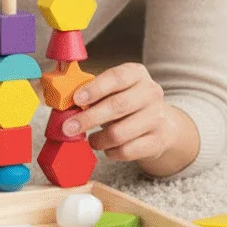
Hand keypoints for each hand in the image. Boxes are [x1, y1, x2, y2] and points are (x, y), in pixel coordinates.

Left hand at [60, 62, 174, 161]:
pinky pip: (128, 150)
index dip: (95, 88)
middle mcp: (150, 92)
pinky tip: (107, 148)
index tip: (76, 99)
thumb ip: (93, 92)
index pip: (116, 77)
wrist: (159, 123)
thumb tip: (66, 102)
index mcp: (137, 73)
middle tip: (68, 127)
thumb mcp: (113, 89)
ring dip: (99, 139)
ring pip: (121, 132)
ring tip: (91, 140)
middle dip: (89, 118)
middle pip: (117, 106)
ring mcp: (157, 117)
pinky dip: (112, 152)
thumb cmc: (126, 102)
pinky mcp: (158, 140)